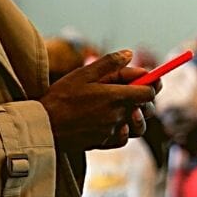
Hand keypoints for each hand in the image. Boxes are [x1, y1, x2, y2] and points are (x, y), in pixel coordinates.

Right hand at [41, 51, 155, 150]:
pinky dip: (122, 130)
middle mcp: (119, 116)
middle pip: (147, 109)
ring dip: (136, 116)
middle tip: (131, 88)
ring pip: (138, 127)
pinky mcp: (105, 143)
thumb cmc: (61, 98)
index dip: (152, 83)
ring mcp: (113, 132)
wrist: (45, 127)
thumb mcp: (83, 74)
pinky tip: (111, 121)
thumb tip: (130, 54)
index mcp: (116, 97)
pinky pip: (123, 138)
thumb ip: (109, 63)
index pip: (150, 92)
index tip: (147, 77)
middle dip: (144, 98)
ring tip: (123, 106)